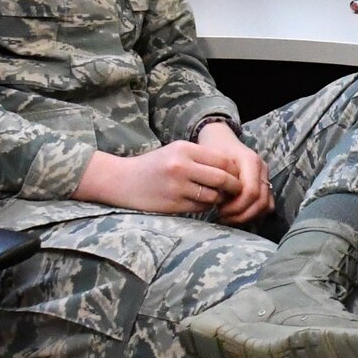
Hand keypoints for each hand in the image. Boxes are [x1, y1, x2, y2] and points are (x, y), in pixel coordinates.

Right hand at [73, 141, 243, 215]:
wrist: (121, 180)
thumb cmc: (154, 165)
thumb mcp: (176, 152)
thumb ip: (202, 158)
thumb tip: (234, 170)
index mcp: (184, 149)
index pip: (223, 161)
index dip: (234, 171)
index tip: (236, 176)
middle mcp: (181, 166)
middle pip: (222, 179)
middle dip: (233, 187)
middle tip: (235, 191)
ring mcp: (177, 186)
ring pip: (213, 196)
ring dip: (218, 199)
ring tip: (216, 197)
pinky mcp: (173, 203)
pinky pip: (200, 207)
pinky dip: (205, 207)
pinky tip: (199, 203)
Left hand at [194, 121, 272, 226]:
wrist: (221, 139)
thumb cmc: (213, 149)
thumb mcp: (212, 161)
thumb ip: (219, 181)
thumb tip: (220, 202)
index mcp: (251, 161)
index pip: (251, 191)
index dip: (236, 206)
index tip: (220, 209)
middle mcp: (262, 168)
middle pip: (260, 201)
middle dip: (242, 214)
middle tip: (224, 216)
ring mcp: (266, 176)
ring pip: (266, 205)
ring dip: (249, 215)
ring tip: (230, 216)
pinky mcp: (266, 183)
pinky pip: (267, 204)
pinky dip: (255, 213)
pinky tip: (239, 213)